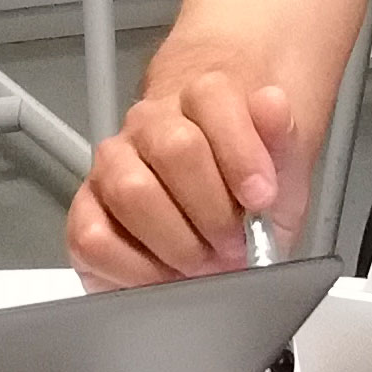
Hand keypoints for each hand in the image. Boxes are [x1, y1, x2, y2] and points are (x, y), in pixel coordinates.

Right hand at [67, 74, 304, 289]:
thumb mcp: (284, 165)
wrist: (208, 192)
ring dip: (177, 241)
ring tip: (203, 262)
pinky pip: (93, 237)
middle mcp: (150, 123)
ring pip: (131, 191)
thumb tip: (271, 105)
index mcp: (202, 97)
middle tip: (235, 244)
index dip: (241, 152)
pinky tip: (165, 274)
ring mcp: (112, 163)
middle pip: (174, 148)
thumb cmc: (245, 179)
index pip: (212, 98)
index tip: (263, 198)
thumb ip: (283, 139)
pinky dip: (133, 268)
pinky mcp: (86, 211)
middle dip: (213, 210)